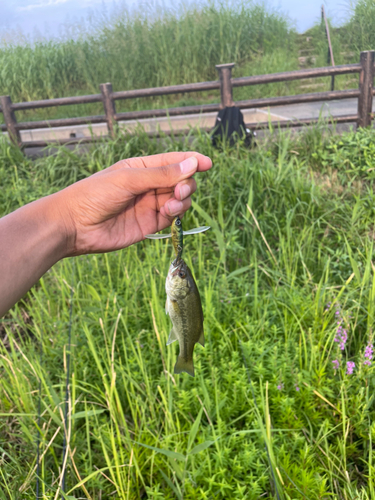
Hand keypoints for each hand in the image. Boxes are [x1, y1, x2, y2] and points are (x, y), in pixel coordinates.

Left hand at [55, 152, 211, 255]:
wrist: (75, 225)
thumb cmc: (94, 195)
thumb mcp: (128, 179)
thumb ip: (160, 174)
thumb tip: (191, 163)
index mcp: (141, 167)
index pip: (173, 161)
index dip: (192, 161)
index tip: (208, 163)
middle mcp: (148, 185)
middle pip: (180, 180)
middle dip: (187, 183)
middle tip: (181, 188)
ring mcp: (149, 205)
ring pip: (179, 199)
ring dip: (182, 199)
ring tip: (171, 203)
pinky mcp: (149, 225)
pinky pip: (171, 217)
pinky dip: (175, 213)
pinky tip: (167, 212)